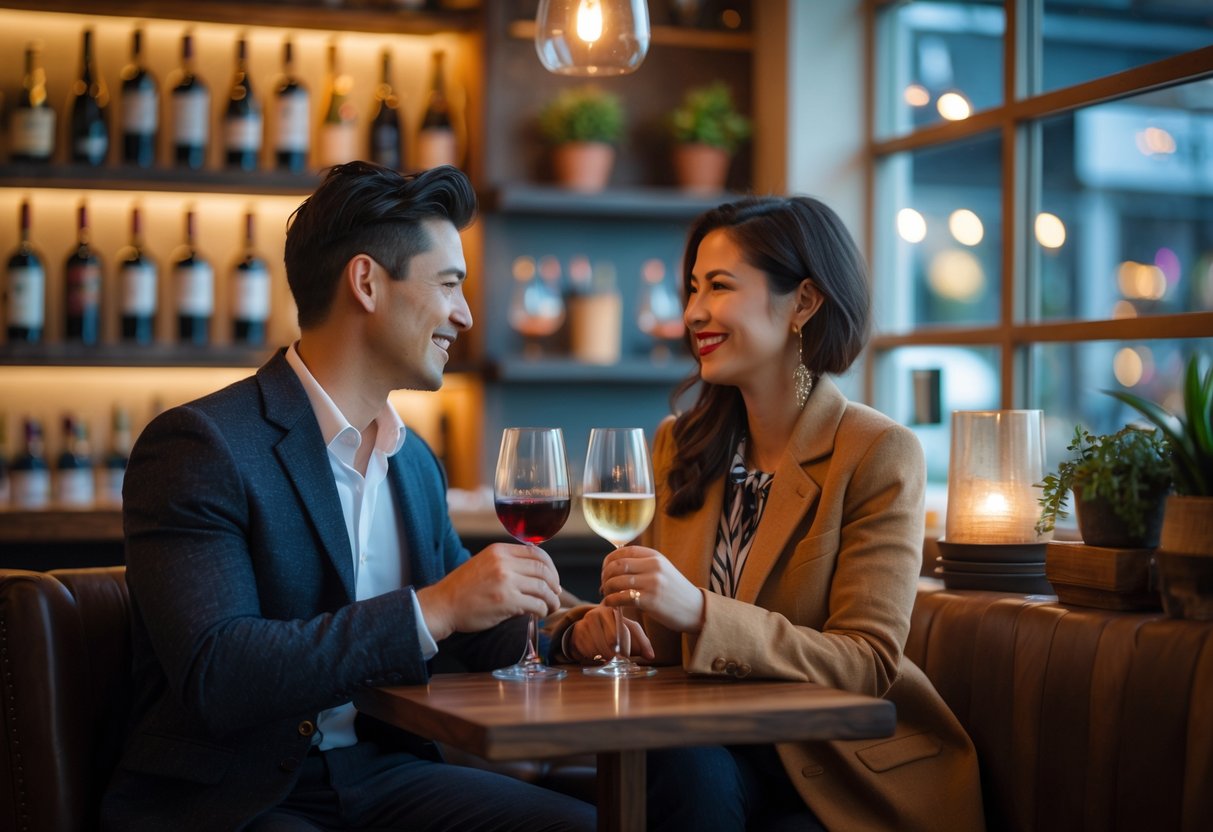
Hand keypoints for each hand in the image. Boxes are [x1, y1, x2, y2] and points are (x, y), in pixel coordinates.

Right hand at [417, 543, 561, 640]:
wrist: (442, 605)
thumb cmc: (462, 589)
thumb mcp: (484, 563)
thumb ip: (507, 563)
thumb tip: (535, 571)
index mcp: (499, 551)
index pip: (537, 553)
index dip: (550, 567)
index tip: (552, 578)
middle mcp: (504, 562)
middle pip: (543, 570)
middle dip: (554, 584)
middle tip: (555, 594)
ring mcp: (506, 581)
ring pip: (543, 588)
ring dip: (551, 600)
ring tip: (550, 607)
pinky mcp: (507, 601)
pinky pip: (536, 604)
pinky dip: (542, 610)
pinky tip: (539, 614)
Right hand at [569, 605, 653, 663]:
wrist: (588, 629)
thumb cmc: (613, 630)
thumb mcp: (630, 632)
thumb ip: (642, 642)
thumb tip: (651, 656)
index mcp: (613, 610)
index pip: (623, 631)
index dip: (626, 647)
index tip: (626, 655)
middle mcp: (598, 613)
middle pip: (611, 641)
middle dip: (616, 653)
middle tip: (618, 658)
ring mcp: (585, 622)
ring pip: (599, 647)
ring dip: (605, 656)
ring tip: (608, 657)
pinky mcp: (577, 632)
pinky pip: (588, 650)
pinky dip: (594, 656)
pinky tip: (597, 654)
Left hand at [600, 546, 704, 633]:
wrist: (696, 610)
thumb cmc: (675, 592)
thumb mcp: (662, 570)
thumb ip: (642, 564)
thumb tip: (614, 565)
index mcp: (655, 556)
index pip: (623, 551)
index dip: (608, 561)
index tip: (605, 572)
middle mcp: (653, 566)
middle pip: (616, 565)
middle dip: (605, 576)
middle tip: (604, 586)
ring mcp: (652, 583)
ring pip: (616, 581)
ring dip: (606, 590)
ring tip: (607, 596)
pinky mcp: (650, 601)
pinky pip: (621, 598)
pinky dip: (611, 601)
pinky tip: (611, 605)